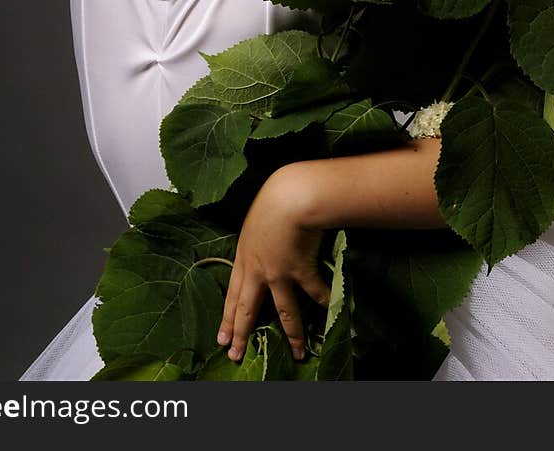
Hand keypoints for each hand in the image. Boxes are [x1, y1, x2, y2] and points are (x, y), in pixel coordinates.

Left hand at [218, 165, 329, 362]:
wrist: (289, 197)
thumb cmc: (272, 200)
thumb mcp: (254, 222)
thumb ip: (256, 241)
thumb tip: (261, 248)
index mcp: (244, 258)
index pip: (231, 295)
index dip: (226, 318)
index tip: (221, 339)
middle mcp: (258, 271)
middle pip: (247, 310)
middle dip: (241, 335)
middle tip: (235, 356)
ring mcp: (279, 274)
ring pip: (285, 312)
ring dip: (293, 335)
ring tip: (297, 354)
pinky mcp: (301, 270)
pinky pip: (315, 292)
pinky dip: (326, 302)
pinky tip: (332, 314)